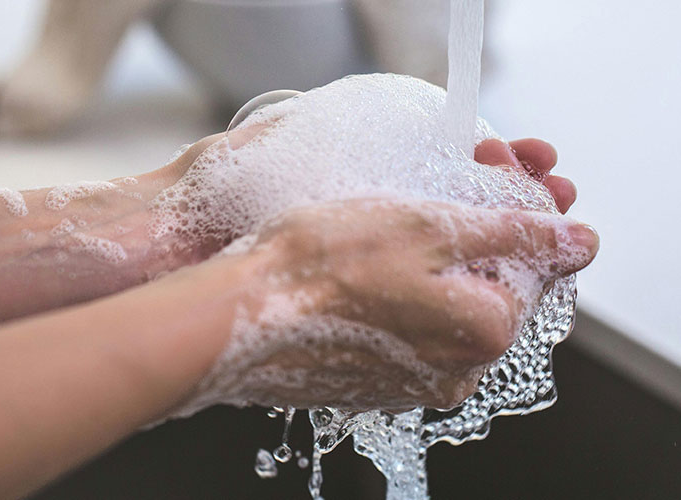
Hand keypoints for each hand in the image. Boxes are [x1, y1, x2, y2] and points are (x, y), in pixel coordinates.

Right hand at [201, 195, 597, 410]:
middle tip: (447, 183)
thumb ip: (515, 232)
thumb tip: (580, 240)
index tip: (490, 169)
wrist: (239, 315)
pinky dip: (402, 292)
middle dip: (477, 230)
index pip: (532, 266)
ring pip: (446, 307)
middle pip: (490, 287)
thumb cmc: (324, 265)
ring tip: (397, 219)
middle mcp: (456, 370)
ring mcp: (412, 381)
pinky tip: (369, 263)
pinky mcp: (374, 380)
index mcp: (483, 332)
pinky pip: (409, 329)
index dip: (514, 208)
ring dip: (437, 260)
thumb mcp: (431, 226)